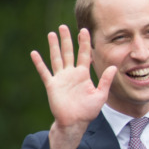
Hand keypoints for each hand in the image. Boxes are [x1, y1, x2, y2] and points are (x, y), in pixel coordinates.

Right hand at [31, 25, 114, 148]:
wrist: (75, 122)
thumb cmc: (88, 110)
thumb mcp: (100, 95)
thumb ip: (106, 81)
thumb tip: (113, 67)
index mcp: (83, 74)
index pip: (84, 54)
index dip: (84, 43)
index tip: (84, 30)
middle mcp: (71, 73)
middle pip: (69, 52)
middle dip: (67, 40)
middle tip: (64, 26)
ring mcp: (61, 78)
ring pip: (56, 58)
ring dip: (54, 46)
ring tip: (51, 33)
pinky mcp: (52, 85)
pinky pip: (44, 72)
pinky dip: (39, 63)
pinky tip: (34, 53)